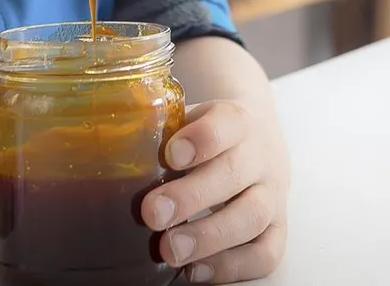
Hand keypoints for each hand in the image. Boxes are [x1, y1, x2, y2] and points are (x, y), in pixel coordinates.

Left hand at [143, 98, 289, 283]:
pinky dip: (232, 266)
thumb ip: (161, 131)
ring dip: (209, 237)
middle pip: (234, 174)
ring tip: (171, 251)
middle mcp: (259, 156)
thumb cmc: (211, 134)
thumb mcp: (190, 119)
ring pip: (252, 217)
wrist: (258, 137)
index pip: (227, 123)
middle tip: (154, 214)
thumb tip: (111, 151)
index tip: (171, 155)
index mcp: (237, 121)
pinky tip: (196, 270)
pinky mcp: (277, 227)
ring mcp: (272, 194)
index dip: (202, 139)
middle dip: (192, 197)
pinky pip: (266, 253)